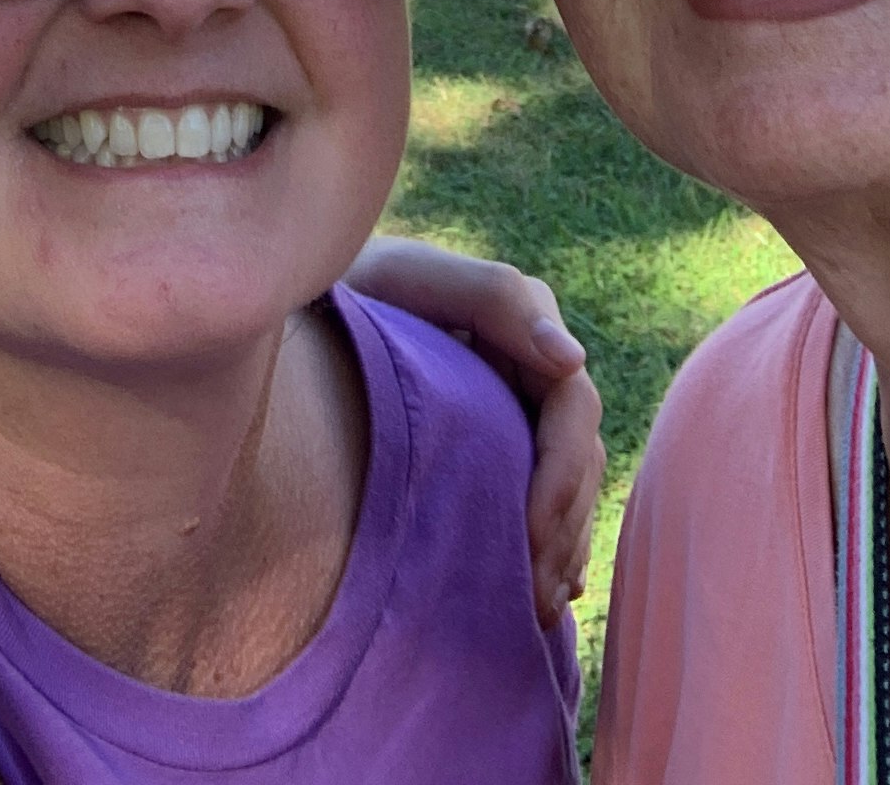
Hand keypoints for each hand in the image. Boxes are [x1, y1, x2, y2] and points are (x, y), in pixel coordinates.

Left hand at [345, 234, 603, 629]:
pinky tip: (544, 597)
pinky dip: (553, 549)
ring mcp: (518, 409)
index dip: (563, 472)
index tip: (534, 534)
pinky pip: (547, 502)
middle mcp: (532, 370)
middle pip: (579, 458)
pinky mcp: (500, 445)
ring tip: (537, 611)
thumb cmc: (356, 287)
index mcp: (523, 324)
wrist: (310, 310)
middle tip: (534, 596)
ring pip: (571, 487)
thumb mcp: (411, 277)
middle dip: (563, 529)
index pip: (571, 405)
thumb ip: (494, 298)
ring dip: (562, 550)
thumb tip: (571, 358)